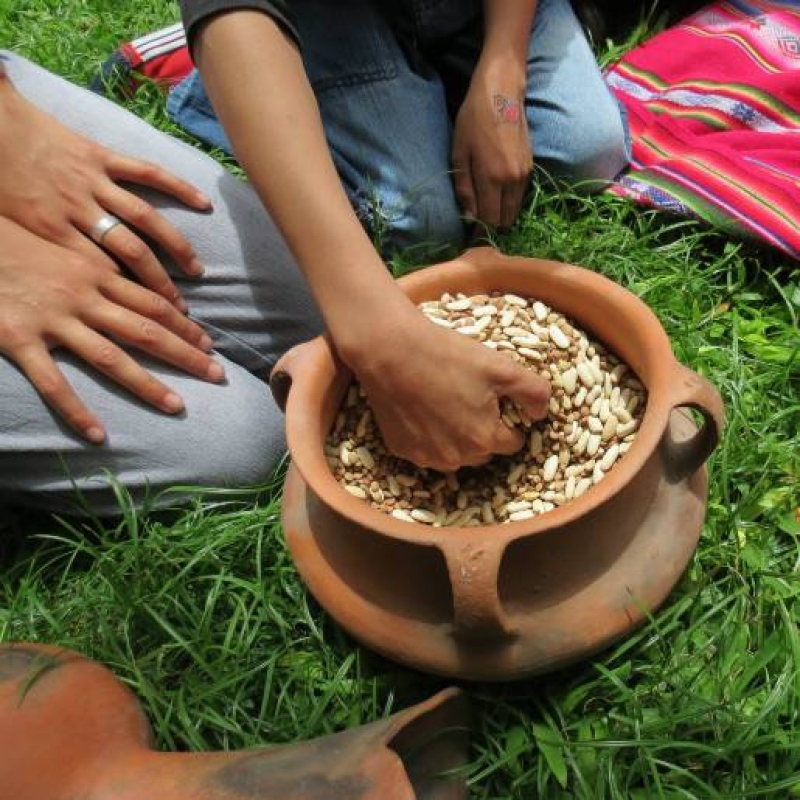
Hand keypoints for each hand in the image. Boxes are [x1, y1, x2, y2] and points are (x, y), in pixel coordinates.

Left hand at [0, 77, 210, 309]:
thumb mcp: (3, 228)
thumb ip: (31, 255)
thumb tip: (54, 285)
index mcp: (52, 231)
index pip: (103, 275)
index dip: (131, 300)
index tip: (153, 324)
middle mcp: (79, 210)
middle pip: (132, 254)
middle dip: (162, 286)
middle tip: (182, 310)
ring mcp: (94, 181)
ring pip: (146, 219)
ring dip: (176, 247)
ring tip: (197, 270)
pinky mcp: (100, 156)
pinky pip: (145, 171)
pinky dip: (177, 186)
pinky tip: (203, 205)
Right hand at [0, 217, 224, 442]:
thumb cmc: (16, 242)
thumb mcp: (67, 251)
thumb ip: (102, 273)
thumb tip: (137, 293)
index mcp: (96, 272)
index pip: (154, 302)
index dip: (185, 326)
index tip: (209, 344)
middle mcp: (83, 296)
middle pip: (146, 330)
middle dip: (186, 354)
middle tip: (217, 375)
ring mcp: (52, 320)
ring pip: (111, 358)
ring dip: (147, 384)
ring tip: (177, 407)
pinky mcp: (17, 339)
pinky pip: (53, 383)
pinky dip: (76, 410)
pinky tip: (97, 434)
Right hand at [343, 307, 549, 471]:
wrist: (390, 350)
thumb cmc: (448, 356)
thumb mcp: (502, 366)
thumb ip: (533, 392)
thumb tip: (540, 414)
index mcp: (484, 439)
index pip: (513, 443)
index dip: (509, 420)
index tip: (497, 401)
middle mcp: (456, 458)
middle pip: (483, 451)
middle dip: (483, 430)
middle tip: (471, 397)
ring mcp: (426, 457)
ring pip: (454, 455)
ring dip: (456, 437)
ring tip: (447, 402)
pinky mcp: (402, 449)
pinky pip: (426, 450)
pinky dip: (429, 436)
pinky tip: (424, 408)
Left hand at [452, 61, 532, 228]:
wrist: (502, 93)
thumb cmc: (473, 120)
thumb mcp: (459, 153)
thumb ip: (465, 189)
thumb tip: (470, 218)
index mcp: (492, 178)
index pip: (489, 220)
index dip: (479, 233)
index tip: (470, 237)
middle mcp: (512, 180)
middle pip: (504, 221)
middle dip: (491, 227)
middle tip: (476, 226)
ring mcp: (524, 175)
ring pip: (514, 211)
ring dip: (501, 216)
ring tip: (485, 213)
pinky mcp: (531, 168)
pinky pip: (519, 197)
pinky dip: (509, 203)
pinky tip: (496, 197)